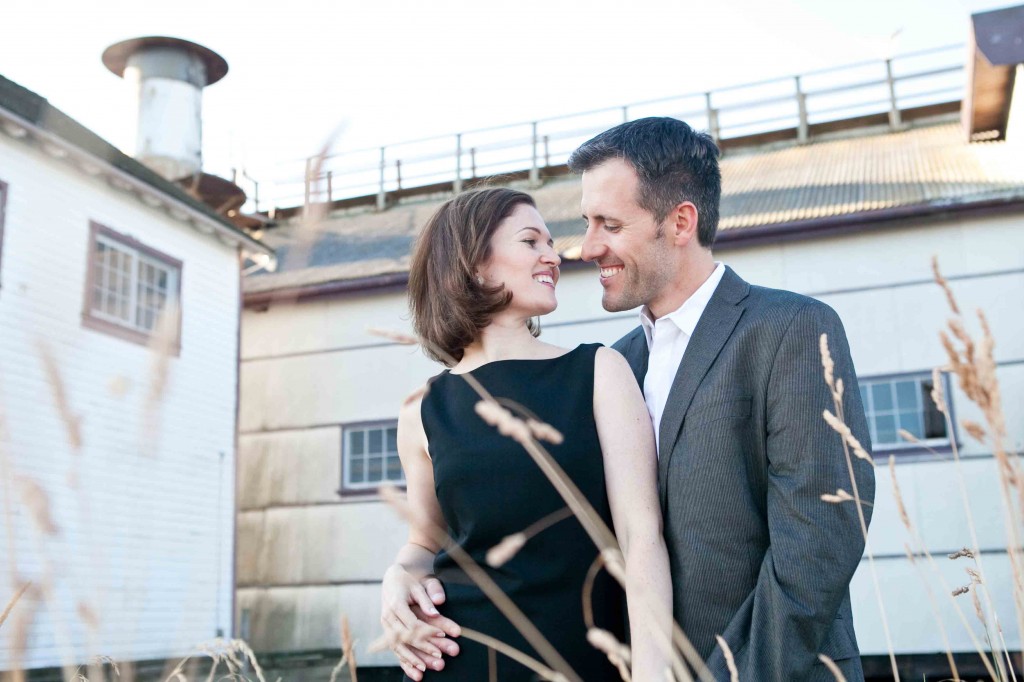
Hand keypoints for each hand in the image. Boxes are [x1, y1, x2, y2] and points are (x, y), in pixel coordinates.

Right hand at [381, 565, 460, 679]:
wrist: (391, 579)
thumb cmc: (408, 581)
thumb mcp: (419, 586)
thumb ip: (427, 599)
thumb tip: (436, 611)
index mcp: (396, 604)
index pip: (413, 623)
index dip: (427, 631)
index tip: (443, 635)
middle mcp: (388, 616)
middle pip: (405, 637)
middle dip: (422, 648)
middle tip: (439, 656)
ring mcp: (385, 625)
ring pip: (397, 646)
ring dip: (410, 658)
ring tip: (424, 670)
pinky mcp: (386, 631)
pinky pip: (393, 648)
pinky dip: (403, 659)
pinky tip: (413, 670)